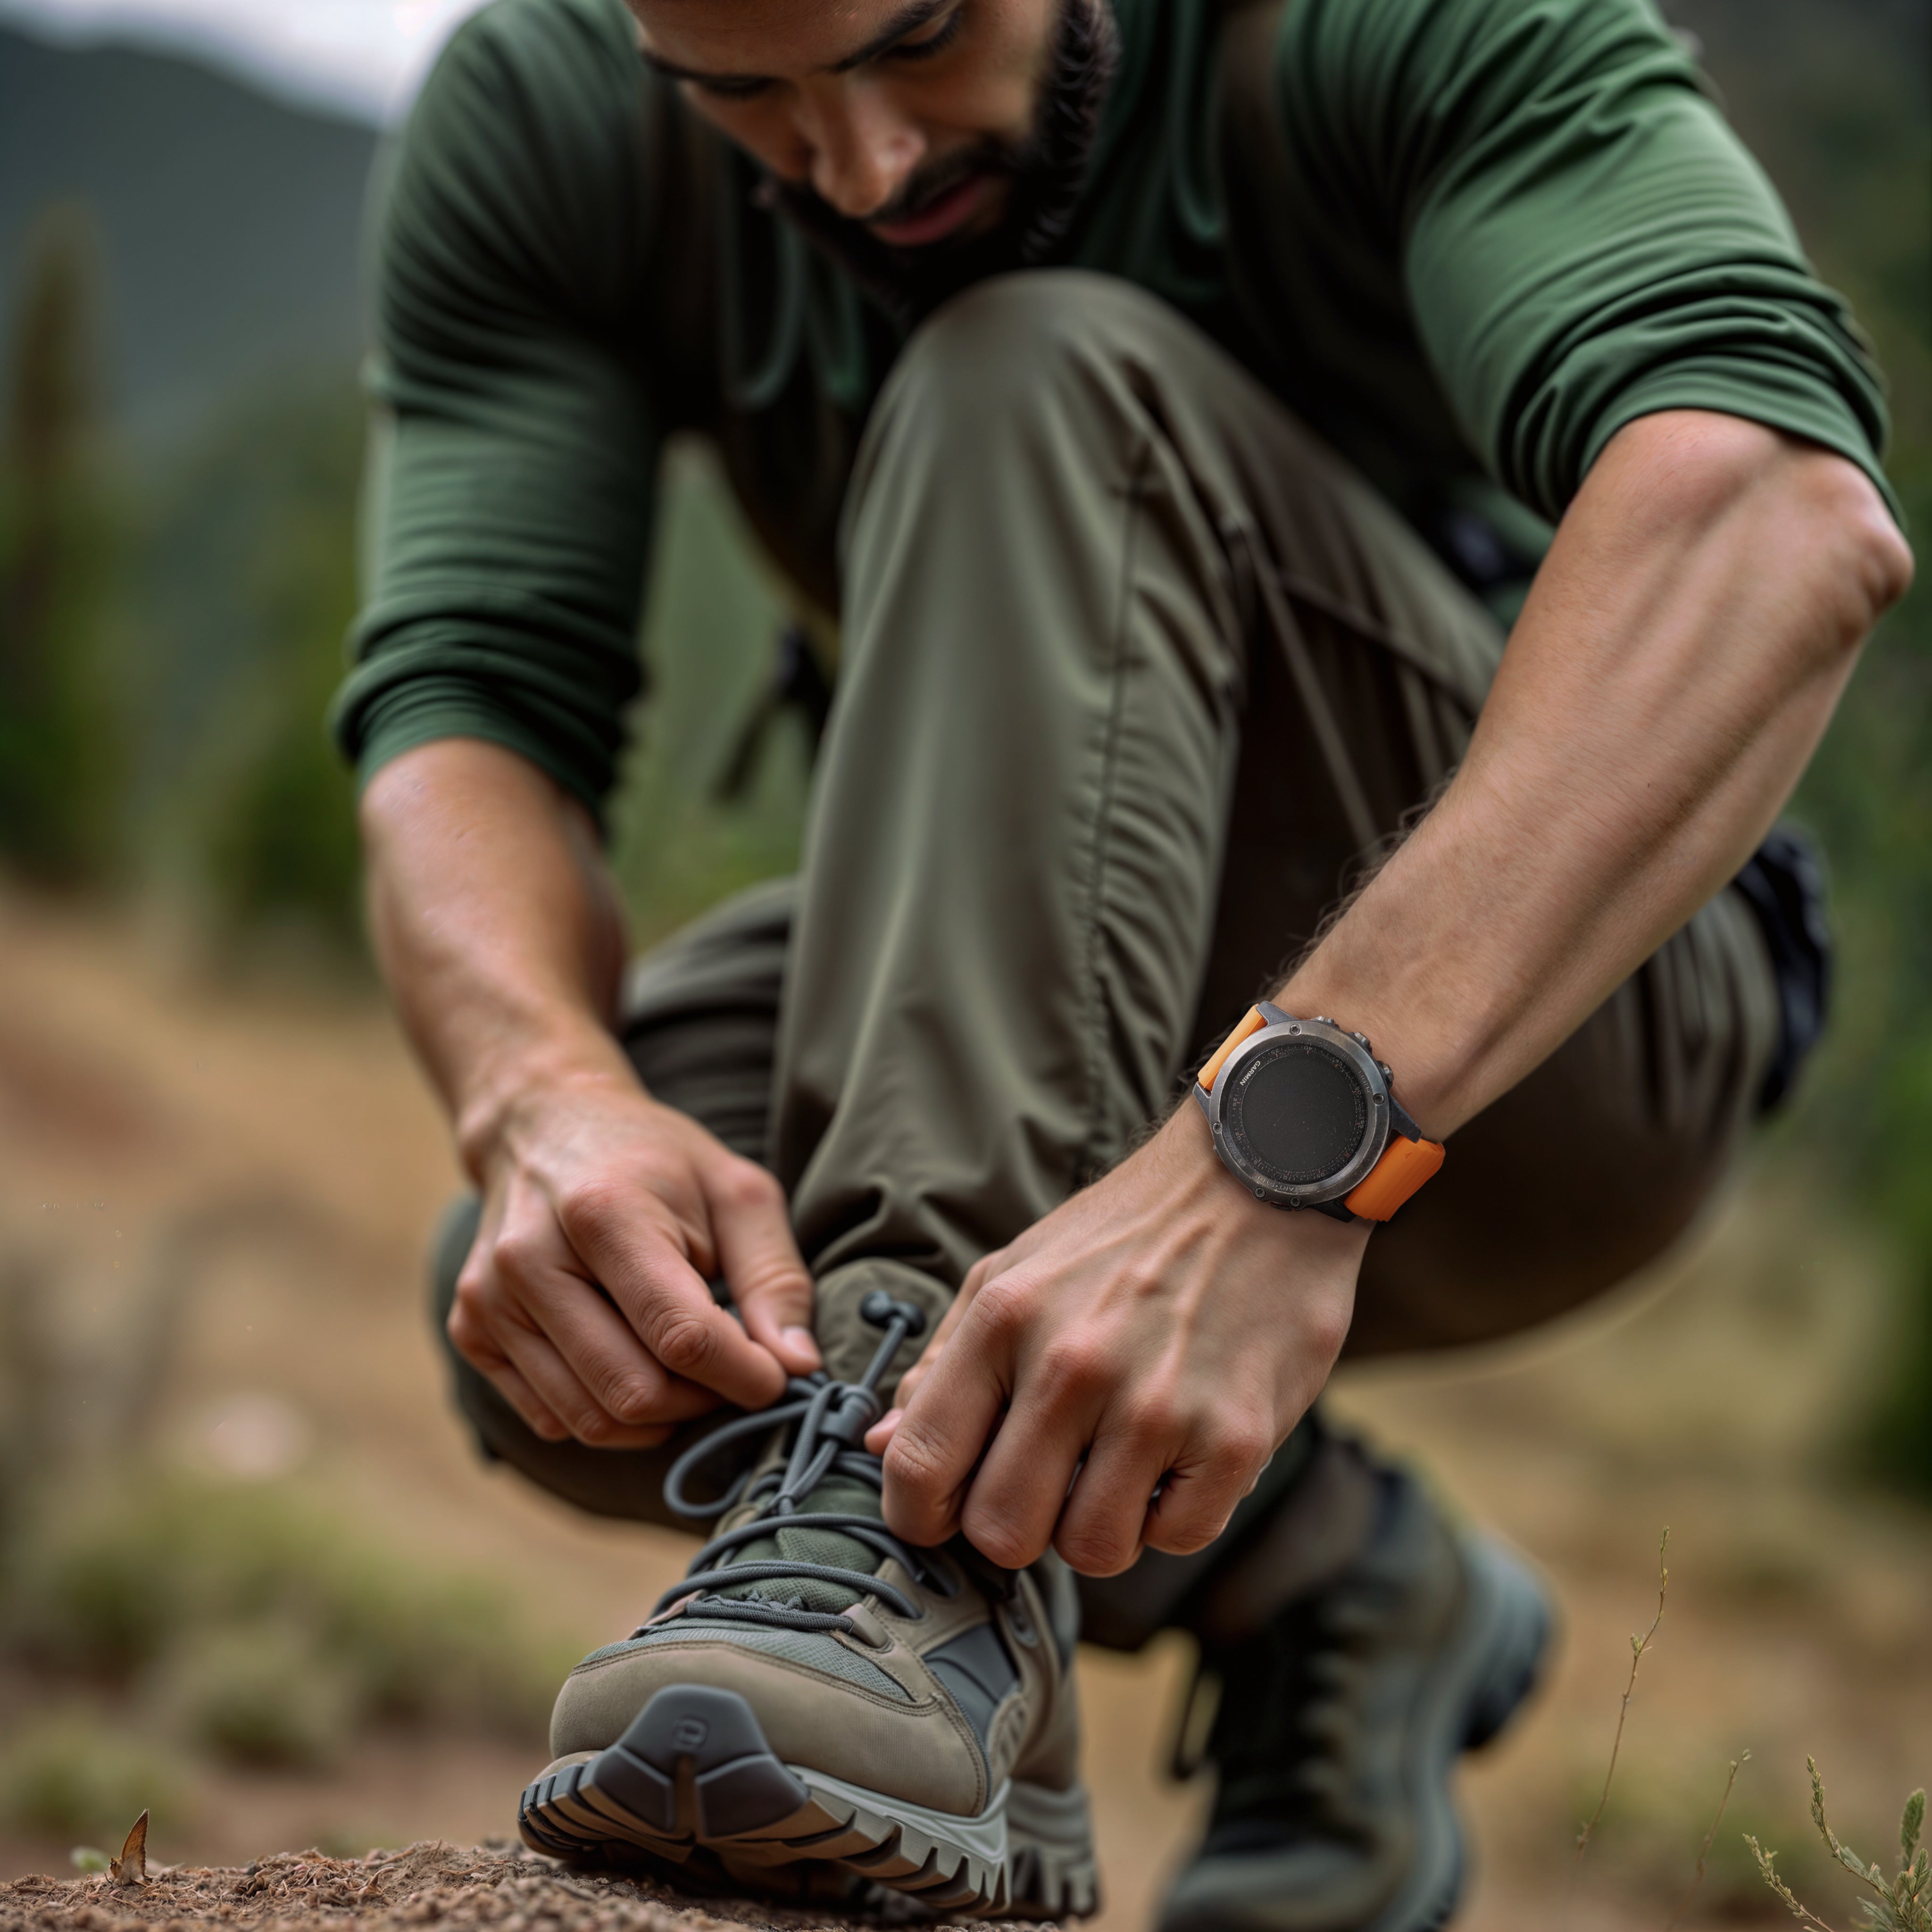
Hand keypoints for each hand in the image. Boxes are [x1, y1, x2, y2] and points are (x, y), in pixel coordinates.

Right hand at [451, 1066, 819, 1446]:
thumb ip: (775, 1278)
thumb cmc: (653, 1161)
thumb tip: (798, 1366)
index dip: (741, 1374)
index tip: (776, 1376)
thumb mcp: (736, 1192)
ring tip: (688, 1368)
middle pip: (633, 1391)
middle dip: (701, 1400)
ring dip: (658, 1416)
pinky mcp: (471, 1330)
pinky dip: (605, 1412)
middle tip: (733, 1369)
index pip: (679, 1335)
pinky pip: (550, 1418)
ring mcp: (489, 1301)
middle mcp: (530, 1261)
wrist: (543, 1127)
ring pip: (590, 1420)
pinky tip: (632, 1362)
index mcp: (603, 1213)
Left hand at [865, 1108, 1365, 1574]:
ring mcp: (1156, 1405)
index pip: (922, 1465)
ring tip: (1120, 1466)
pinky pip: (1177, 1538)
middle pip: (1002, 1532)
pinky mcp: (1234, 1437)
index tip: (943, 1514)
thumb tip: (880, 1445)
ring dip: (1100, 1526)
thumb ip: (945, 1362)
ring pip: (1091, 1550)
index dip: (919, 1515)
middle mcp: (1073, 1365)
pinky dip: (1174, 1515)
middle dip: (1019, 1526)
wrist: (1261, 1182)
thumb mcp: (1015, 1273)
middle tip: (1051, 1484)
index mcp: (1004, 1319)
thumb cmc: (1128, 1235)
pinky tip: (1180, 1458)